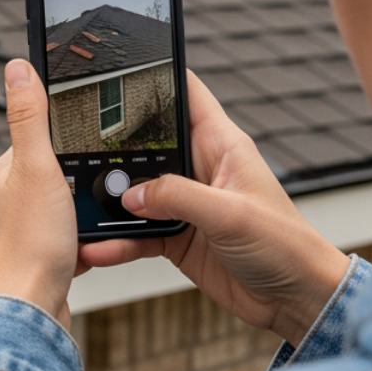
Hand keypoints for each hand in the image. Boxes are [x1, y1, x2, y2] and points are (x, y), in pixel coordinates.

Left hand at [0, 59, 79, 329]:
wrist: (26, 317)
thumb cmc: (29, 247)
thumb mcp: (37, 168)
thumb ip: (29, 118)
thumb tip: (16, 67)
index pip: (37, 140)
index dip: (67, 144)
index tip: (89, 151)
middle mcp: (1, 203)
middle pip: (54, 177)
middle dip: (79, 186)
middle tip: (98, 196)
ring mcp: (15, 235)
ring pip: (61, 213)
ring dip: (81, 219)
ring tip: (92, 229)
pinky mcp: (32, 264)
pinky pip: (64, 245)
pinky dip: (80, 246)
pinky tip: (88, 253)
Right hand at [77, 71, 350, 345]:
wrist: (296, 300)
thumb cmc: (285, 245)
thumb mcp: (231, 214)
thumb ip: (178, 196)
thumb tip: (130, 194)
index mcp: (221, 144)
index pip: (185, 93)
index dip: (155, 76)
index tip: (115, 71)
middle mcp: (200, 168)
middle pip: (146, 144)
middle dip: (112, 149)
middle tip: (74, 151)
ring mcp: (186, 203)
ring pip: (135, 192)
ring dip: (108, 203)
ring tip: (80, 208)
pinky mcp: (177, 236)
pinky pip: (137, 232)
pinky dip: (117, 241)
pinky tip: (98, 248)